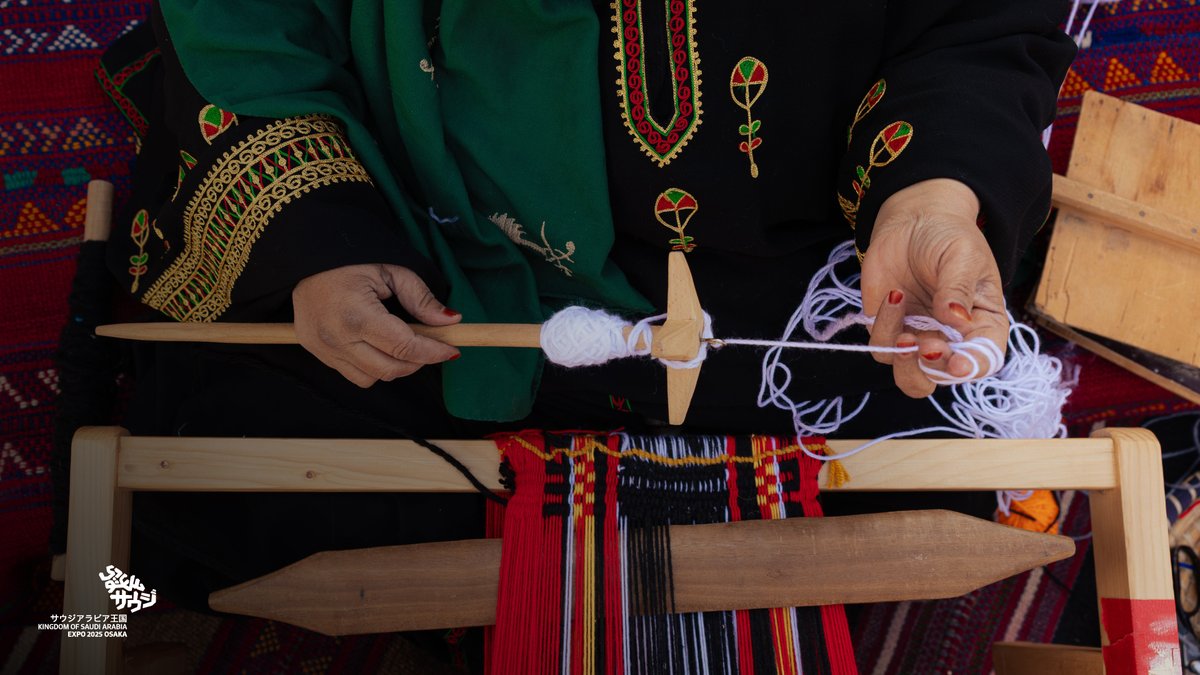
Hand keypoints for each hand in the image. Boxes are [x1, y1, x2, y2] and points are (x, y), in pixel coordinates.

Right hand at [293, 264, 460, 386]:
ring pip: (371, 378)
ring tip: (402, 344)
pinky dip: (372, 366)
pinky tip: (378, 345)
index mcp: (355, 315)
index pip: (403, 347)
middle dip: (417, 362)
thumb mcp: (391, 270)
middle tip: (431, 346)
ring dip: (394, 367)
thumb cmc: (350, 259)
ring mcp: (322, 349)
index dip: (432, 352)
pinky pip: (352, 373)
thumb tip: (450, 321)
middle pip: (389, 369)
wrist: (304, 258)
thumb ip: (421, 298)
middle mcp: (336, 338)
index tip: (452, 350)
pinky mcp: (316, 352)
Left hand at [861, 179, 1007, 397]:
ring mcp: (918, 336)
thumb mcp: (962, 255)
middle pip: (941, 377)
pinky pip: (882, 347)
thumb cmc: (949, 237)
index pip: (983, 361)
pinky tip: (894, 295)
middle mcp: (951, 340)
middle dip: (930, 368)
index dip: (970, 369)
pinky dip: (884, 327)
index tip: (956, 363)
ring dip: (903, 358)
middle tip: (924, 345)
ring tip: (905, 325)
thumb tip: (955, 319)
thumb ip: (957, 289)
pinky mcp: (888, 328)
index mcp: (982, 326)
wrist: (913, 220)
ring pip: (908, 375)